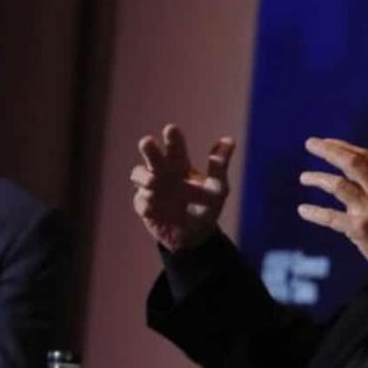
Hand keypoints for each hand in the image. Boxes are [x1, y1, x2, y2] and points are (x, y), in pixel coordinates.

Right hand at [131, 124, 235, 252]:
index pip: (174, 146)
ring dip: (142, 176)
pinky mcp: (145, 206)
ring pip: (138, 174)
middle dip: (148, 148)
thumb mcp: (218, 188)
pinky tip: (152, 208)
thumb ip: (219, 166)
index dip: (172, 137)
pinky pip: (140, 201)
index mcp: (180, 164)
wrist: (196, 237)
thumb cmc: (207, 207)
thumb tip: (229, 140)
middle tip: (147, 142)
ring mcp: (152, 189)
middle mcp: (163, 172)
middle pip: (151, 154)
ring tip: (153, 182)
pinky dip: (145, 202)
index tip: (171, 129)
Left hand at [298, 138, 367, 293]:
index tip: (325, 142)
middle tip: (310, 144)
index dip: (341, 147)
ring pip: (338, 185)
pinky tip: (302, 210)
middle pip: (351, 163)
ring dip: (317, 179)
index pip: (364, 156)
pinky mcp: (359, 230)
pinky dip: (315, 213)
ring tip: (304, 177)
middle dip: (328, 150)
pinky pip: (331, 217)